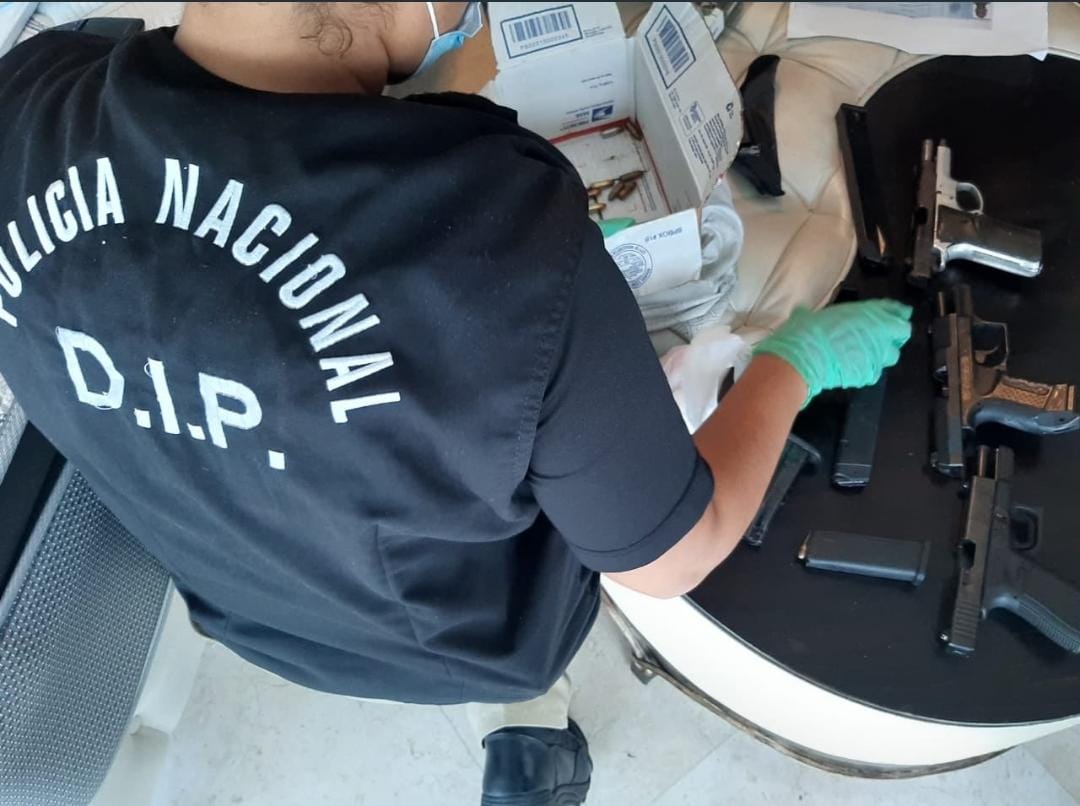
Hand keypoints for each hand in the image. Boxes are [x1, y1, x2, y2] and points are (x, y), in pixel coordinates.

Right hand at [753, 299, 912, 403]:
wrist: (805, 358)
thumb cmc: (808, 330)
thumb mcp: (813, 314)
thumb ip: (820, 316)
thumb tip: (803, 313)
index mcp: (870, 312)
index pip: (896, 310)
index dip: (896, 313)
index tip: (896, 315)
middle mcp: (880, 332)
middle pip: (902, 333)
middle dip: (894, 336)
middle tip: (880, 338)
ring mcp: (877, 355)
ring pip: (891, 355)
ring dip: (881, 354)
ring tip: (864, 355)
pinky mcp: (870, 374)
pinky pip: (873, 372)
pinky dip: (865, 370)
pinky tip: (850, 369)